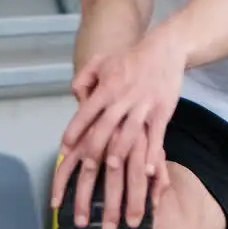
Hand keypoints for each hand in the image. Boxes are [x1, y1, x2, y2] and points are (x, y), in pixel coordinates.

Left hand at [50, 36, 186, 228]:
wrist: (164, 48)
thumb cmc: (130, 59)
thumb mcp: (102, 62)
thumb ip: (84, 79)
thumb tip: (74, 97)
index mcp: (106, 89)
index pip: (85, 114)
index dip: (73, 133)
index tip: (63, 152)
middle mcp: (122, 99)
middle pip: (103, 132)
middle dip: (92, 157)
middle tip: (85, 176)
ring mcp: (143, 107)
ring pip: (128, 138)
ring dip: (120, 160)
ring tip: (112, 180)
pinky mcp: (162, 112)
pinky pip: (157, 138)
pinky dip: (152, 155)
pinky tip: (149, 172)